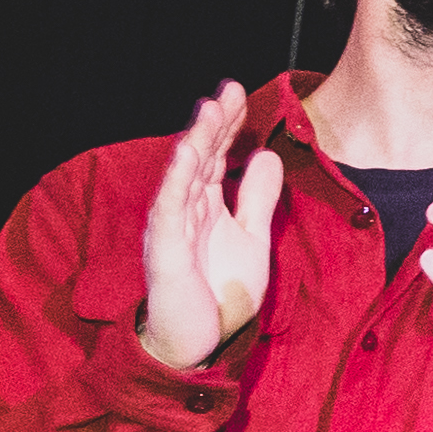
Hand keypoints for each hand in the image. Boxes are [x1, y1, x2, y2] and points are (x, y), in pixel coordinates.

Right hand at [135, 84, 277, 377]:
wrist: (200, 341)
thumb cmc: (218, 291)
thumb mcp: (251, 237)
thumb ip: (256, 198)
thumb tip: (266, 155)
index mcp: (205, 206)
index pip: (215, 157)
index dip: (227, 127)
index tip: (241, 95)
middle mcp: (185, 210)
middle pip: (198, 158)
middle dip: (213, 124)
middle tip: (226, 90)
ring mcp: (173, 227)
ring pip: (183, 175)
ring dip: (195, 141)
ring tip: (209, 109)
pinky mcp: (167, 249)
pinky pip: (171, 208)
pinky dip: (178, 179)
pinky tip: (186, 153)